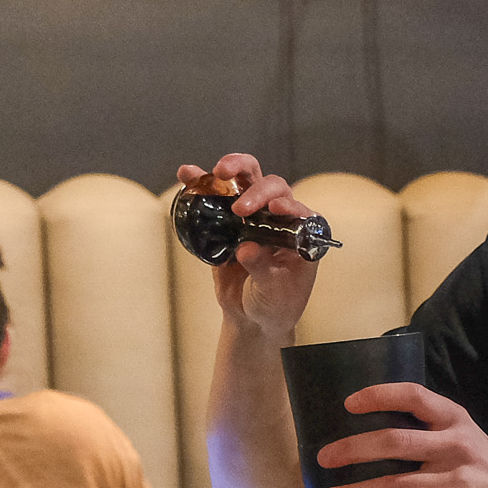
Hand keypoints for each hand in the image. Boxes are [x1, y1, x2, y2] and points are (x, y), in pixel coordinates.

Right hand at [176, 155, 316, 344]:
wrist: (252, 318)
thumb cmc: (275, 304)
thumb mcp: (274, 292)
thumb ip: (263, 269)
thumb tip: (246, 248)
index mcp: (300, 234)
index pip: (297, 209)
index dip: (288, 205)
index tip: (276, 209)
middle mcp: (279, 219)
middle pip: (272, 187)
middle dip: (258, 191)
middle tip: (241, 208)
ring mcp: (252, 217)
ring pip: (246, 180)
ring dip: (233, 169)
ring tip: (218, 171)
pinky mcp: (227, 221)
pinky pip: (216, 197)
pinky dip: (201, 183)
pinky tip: (187, 174)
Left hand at [314, 383, 487, 487]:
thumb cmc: (486, 471)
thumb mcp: (467, 438)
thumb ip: (431, 431)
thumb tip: (372, 434)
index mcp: (456, 421)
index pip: (414, 397)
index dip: (379, 396)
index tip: (348, 404)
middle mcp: (456, 446)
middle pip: (395, 442)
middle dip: (353, 449)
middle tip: (323, 458)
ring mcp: (456, 481)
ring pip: (395, 486)